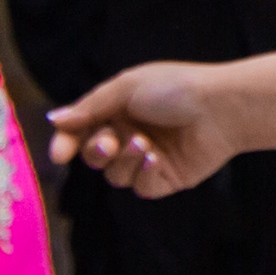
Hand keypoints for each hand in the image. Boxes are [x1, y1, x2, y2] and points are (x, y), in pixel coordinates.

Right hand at [46, 62, 240, 196]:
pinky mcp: (165, 178)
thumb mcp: (127, 87)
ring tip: (146, 144)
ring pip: (115, 175)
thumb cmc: (175, 89)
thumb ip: (90, 107)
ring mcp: (147, 159)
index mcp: (118, 110)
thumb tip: (54, 119)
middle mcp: (129, 134)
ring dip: (125, 160)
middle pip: (94, 157)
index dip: (66, 143)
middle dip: (97, 151)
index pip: (81, 132)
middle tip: (111, 142)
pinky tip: (158, 158)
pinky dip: (145, 173)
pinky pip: (140, 187)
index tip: (59, 154)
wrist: (221, 108)